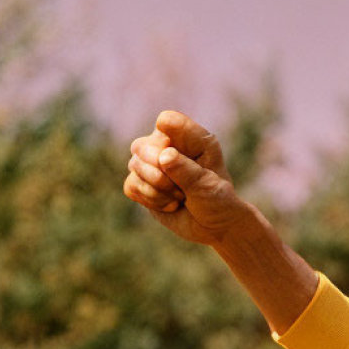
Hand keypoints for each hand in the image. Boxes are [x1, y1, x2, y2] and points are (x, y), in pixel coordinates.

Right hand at [123, 110, 247, 245]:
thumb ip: (187, 170)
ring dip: (158, 189)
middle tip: (183, 189)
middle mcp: (167, 145)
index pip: (167, 121)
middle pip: (142, 146)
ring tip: (180, 197)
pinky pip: (131, 186)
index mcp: (190, 138)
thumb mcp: (208, 186)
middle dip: (160, 173)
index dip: (169, 138)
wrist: (213, 226)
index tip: (185, 156)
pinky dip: (151, 200)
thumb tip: (164, 155)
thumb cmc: (217, 200)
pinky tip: (169, 204)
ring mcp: (151, 164)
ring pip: (135, 166)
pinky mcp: (140, 183)